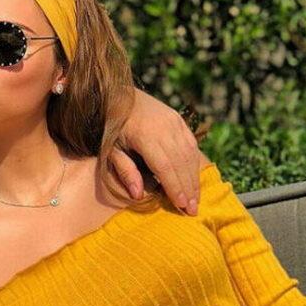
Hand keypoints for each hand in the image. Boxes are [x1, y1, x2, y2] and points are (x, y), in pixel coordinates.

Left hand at [112, 88, 199, 214]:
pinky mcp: (178, 119)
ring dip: (194, 178)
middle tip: (193, 210)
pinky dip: (194, 163)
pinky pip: (191, 144)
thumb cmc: (110, 127)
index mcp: (145, 135)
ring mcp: (173, 121)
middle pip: (181, 162)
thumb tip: (137, 195)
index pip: (165, 166)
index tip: (182, 206)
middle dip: (188, 188)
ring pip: (189, 154)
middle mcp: (164, 127)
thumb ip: (124, 170)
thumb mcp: (110, 149)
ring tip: (196, 200)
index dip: (174, 187)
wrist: (116, 95)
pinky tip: (194, 179)